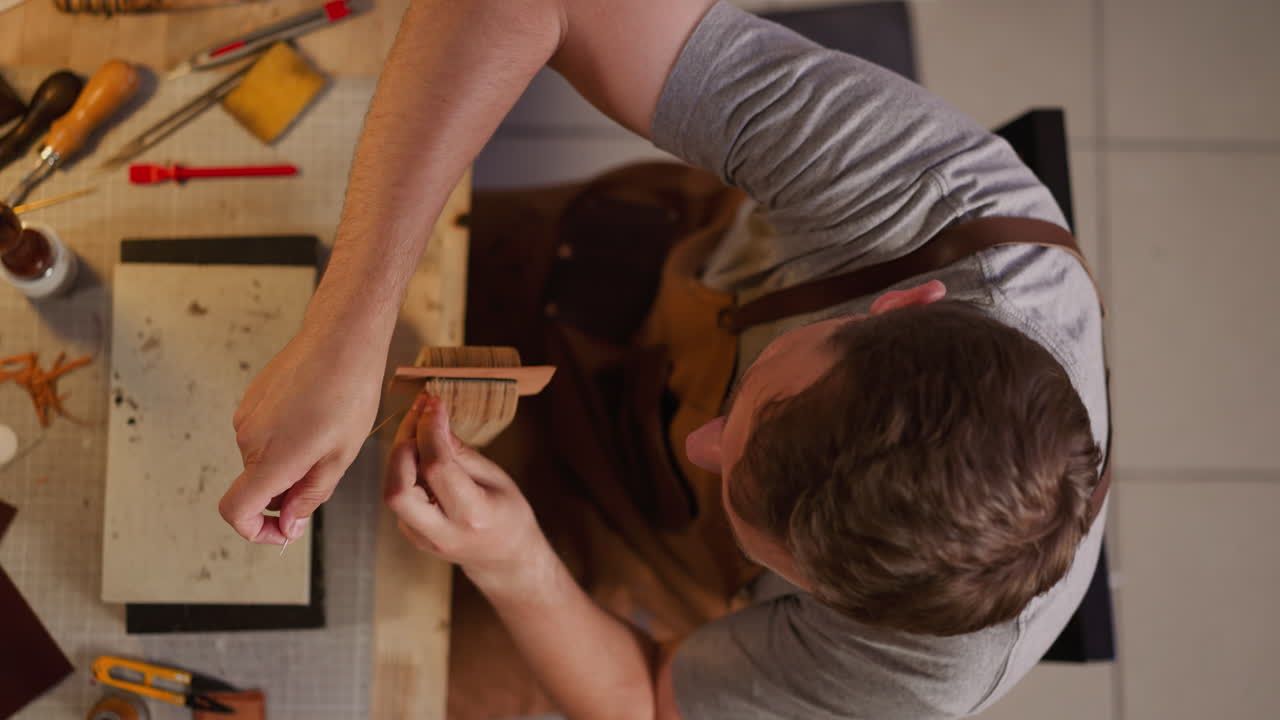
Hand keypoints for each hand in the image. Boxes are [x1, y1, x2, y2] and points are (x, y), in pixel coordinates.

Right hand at [220, 325, 383, 543]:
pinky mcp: (250, 400)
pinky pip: (263, 434)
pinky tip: (314, 416)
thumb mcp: (340, 456)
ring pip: (262, 460)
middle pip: (255, 487)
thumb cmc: (349, 393)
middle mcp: (248, 440)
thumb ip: (309, 496)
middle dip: (286, 492)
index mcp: (271, 459)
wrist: (341, 338)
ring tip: (326, 434)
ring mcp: (245, 417)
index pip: (235, 511)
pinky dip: (284, 439)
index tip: (283, 530)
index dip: (255, 531)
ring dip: (288, 462)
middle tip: (326, 468)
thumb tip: (288, 526)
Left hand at [384, 392, 547, 589]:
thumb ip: (461, 453)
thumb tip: (434, 420)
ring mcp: (421, 538)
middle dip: (402, 445)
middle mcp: (442, 532)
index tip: (434, 403)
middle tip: (419, 414)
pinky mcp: (410, 533)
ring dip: (400, 452)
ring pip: (392, 490)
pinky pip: (398, 492)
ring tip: (419, 425)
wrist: (504, 558)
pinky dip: (404, 466)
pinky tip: (422, 450)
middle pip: (398, 489)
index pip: (437, 469)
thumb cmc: (508, 513)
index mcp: (473, 516)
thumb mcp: (496, 478)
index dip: (430, 430)